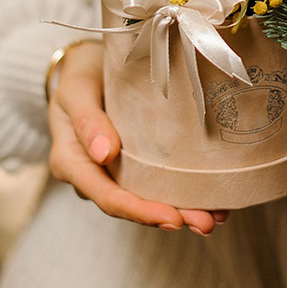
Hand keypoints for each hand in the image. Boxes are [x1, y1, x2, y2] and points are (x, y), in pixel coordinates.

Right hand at [47, 40, 227, 234]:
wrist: (83, 64)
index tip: (172, 218)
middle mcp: (92, 174)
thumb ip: (87, 121)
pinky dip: (180, 191)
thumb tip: (104, 154)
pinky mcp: (131, 161)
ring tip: (214, 217)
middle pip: (130, 204)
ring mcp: (112, 170)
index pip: (107, 196)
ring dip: (180, 210)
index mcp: (71, 162)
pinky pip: (154, 181)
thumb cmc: (79, 74)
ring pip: (145, 198)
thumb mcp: (77, 91)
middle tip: (206, 223)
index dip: (140, 210)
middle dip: (168, 216)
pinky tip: (209, 199)